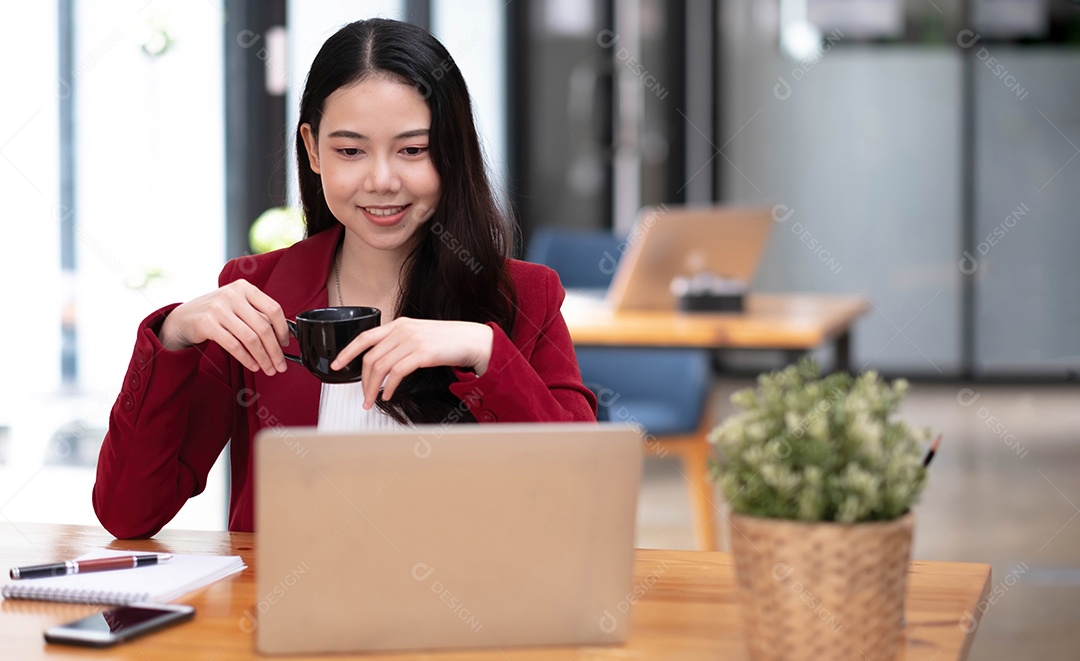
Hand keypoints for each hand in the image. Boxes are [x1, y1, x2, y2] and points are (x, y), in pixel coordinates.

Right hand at [158, 279, 290, 374]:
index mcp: (244, 287)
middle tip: (281, 365)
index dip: (283, 329)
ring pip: (250, 339)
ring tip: (269, 369)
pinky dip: (247, 359)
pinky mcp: (207, 324)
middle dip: (275, 350)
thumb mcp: (239, 305)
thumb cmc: (218, 312)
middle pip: (263, 327)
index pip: (273, 309)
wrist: (184, 316)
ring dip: (263, 358)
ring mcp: (218, 309)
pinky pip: (234, 346)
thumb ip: (259, 315)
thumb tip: (285, 336)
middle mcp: (232, 295)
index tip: (286, 344)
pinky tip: (253, 366)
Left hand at [330, 318, 493, 408]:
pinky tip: (388, 395)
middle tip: (363, 396)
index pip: (365, 337)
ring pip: (381, 367)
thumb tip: (381, 362)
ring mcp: (413, 340)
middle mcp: (403, 329)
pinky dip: (389, 387)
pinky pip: (397, 373)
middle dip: (362, 380)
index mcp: (400, 324)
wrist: (474, 340)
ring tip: (372, 401)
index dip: (347, 352)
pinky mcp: (423, 353)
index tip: (336, 364)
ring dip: (373, 388)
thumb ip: (400, 342)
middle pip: (370, 357)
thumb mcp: (420, 335)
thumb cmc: (449, 341)